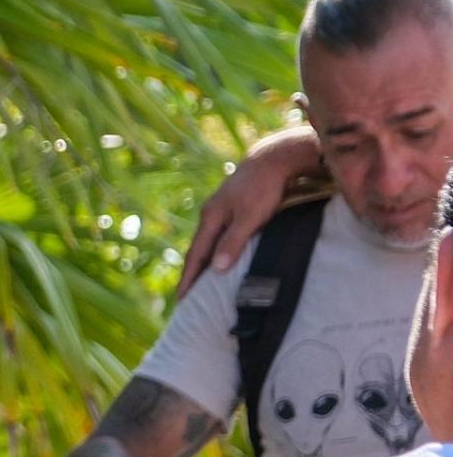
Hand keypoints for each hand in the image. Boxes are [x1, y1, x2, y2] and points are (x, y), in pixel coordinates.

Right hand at [178, 128, 323, 295]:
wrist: (275, 157)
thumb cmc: (264, 187)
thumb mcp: (250, 216)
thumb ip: (233, 241)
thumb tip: (217, 269)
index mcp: (210, 218)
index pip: (196, 255)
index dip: (189, 278)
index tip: (181, 300)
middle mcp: (211, 214)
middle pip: (198, 250)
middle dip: (192, 273)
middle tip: (187, 297)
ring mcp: (221, 209)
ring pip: (209, 242)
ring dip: (205, 262)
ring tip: (203, 281)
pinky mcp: (234, 206)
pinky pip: (219, 234)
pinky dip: (216, 250)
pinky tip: (221, 256)